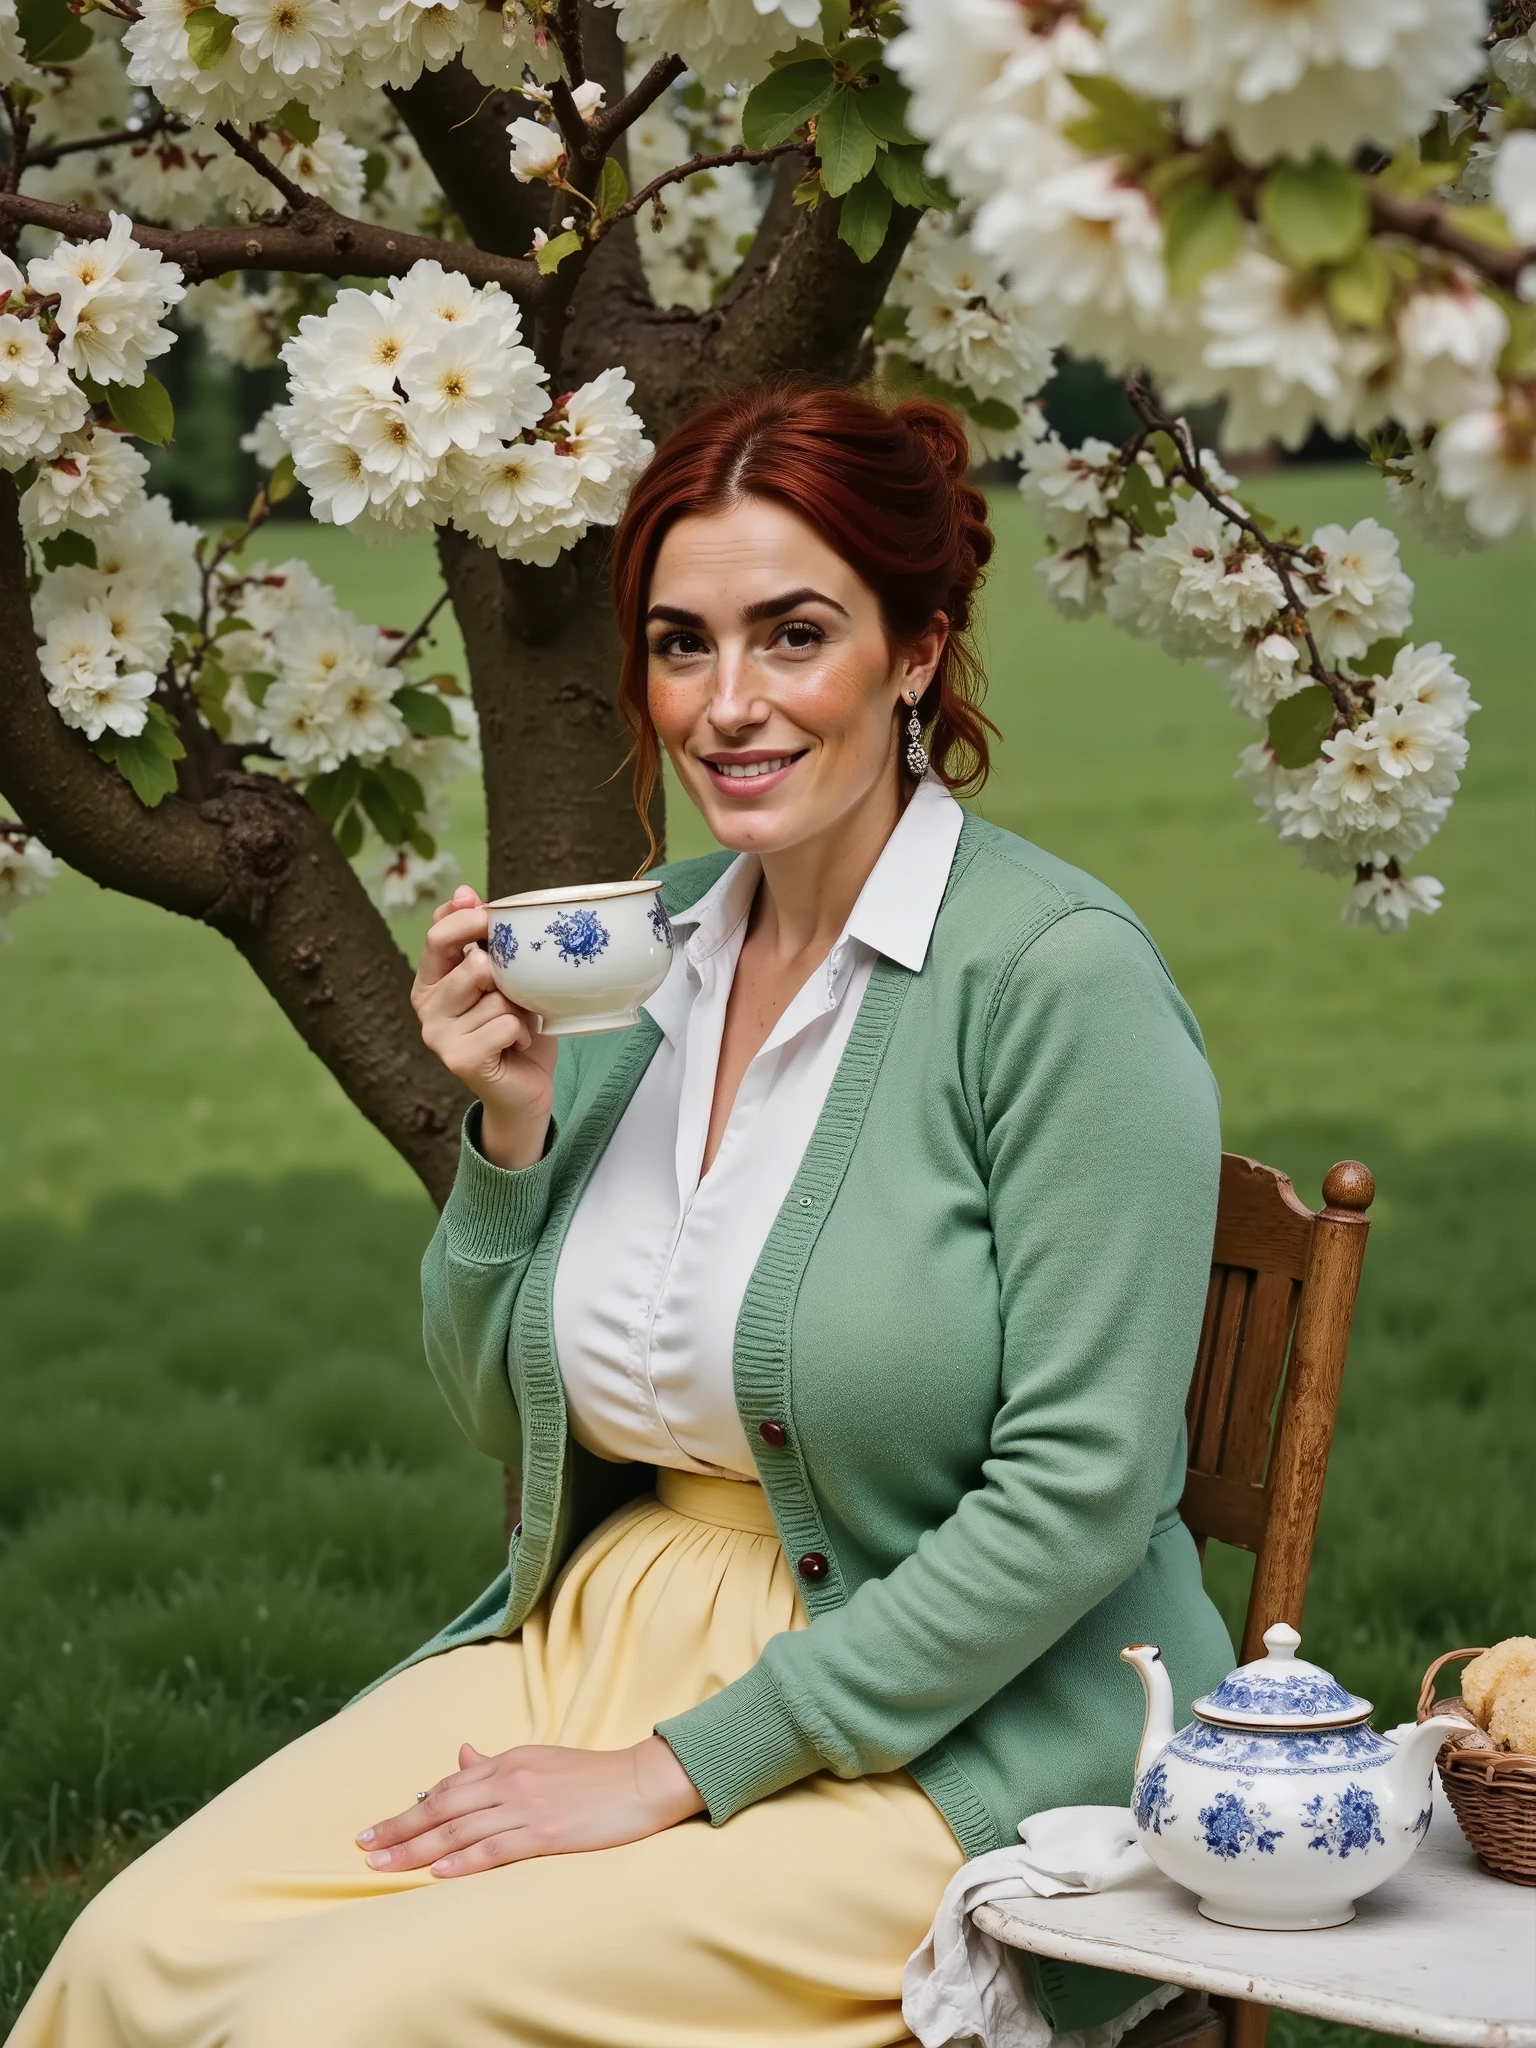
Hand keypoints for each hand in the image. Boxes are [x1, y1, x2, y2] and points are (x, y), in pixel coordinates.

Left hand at [356, 1736, 705, 1877]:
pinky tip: (437, 1871)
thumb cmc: (593, 1777)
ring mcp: (528, 1805)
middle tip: (364, 1846)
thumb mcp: (540, 1761)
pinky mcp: (547, 1831)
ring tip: (383, 1863)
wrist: (643, 1782)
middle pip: (443, 1806)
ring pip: (460, 1828)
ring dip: (416, 1848)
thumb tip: (461, 1754)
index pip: (448, 1787)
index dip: (410, 1809)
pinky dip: (463, 1859)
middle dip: (399, 1829)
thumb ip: (498, 1763)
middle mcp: (512, 1779)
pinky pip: (496, 1847)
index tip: (378, 1828)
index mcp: (510, 1760)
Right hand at [412, 885, 557, 1169]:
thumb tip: (462, 891)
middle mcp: (425, 1007)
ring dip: (520, 1008)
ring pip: (496, 995)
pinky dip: (522, 1032)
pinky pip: (505, 1023)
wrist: (525, 1089)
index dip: (465, 920)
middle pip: (472, 964)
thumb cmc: (514, 1028)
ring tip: (516, 1024)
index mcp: (430, 981)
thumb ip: (481, 940)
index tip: (490, 916)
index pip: (437, 936)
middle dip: (508, 976)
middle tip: (517, 995)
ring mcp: (438, 1035)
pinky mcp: (458, 1060)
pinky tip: (515, 1045)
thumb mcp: (502, 977)